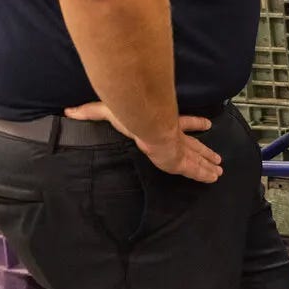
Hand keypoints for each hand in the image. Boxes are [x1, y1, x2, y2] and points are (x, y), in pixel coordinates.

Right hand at [64, 103, 223, 182]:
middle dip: (204, 151)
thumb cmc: (129, 113)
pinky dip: (205, 173)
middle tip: (217, 158)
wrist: (143, 119)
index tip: (207, 124)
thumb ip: (90, 112)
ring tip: (220, 170)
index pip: (182, 124)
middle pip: (193, 144)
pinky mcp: (179, 159)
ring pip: (198, 157)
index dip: (194, 124)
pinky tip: (214, 178)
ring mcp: (178, 147)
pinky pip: (195, 169)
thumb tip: (68, 111)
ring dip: (209, 163)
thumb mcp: (106, 110)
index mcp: (163, 122)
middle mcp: (173, 135)